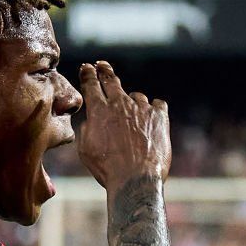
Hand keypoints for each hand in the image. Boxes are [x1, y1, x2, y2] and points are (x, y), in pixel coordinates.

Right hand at [74, 60, 169, 191]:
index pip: (91, 84)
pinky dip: (154, 110)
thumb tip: (91, 120)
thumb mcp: (86, 151)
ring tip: (133, 117)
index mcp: (99, 111)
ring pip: (136, 96)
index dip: (88, 74)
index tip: (87, 68)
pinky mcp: (160, 116)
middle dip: (104, 70)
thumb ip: (87, 129)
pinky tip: (153, 119)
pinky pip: (158, 105)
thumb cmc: (108, 169)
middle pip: (111, 80)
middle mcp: (120, 104)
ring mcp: (141, 108)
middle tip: (102, 66)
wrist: (136, 179)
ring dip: (133, 103)